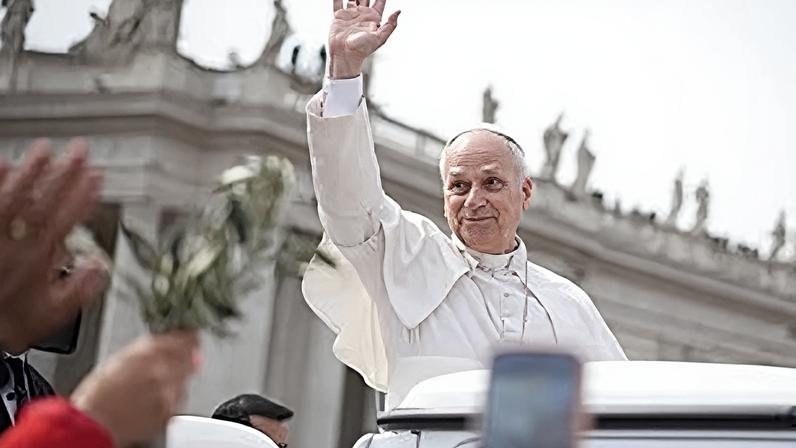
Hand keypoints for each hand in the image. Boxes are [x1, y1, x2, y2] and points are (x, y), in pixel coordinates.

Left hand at [0, 139, 104, 352]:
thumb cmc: (5, 323)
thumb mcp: (51, 317)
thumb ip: (78, 292)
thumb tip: (98, 269)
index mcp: (40, 261)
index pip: (69, 220)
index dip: (85, 197)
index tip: (98, 178)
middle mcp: (18, 243)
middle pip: (46, 201)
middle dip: (66, 174)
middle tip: (80, 151)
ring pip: (16, 197)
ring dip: (33, 171)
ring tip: (46, 149)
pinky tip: (3, 164)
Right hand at [71, 331, 200, 446]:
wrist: (92, 424)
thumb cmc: (98, 393)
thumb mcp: (121, 357)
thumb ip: (150, 348)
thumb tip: (171, 342)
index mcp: (150, 351)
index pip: (187, 338)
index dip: (189, 338)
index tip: (190, 338)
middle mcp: (163, 370)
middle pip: (190, 359)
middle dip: (182, 360)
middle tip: (166, 366)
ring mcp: (169, 392)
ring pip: (184, 381)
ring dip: (175, 382)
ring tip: (149, 389)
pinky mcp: (170, 412)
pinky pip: (178, 401)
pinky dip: (170, 400)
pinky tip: (149, 402)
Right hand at [329, 0, 399, 78]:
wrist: (345, 55)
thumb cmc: (363, 49)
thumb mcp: (380, 38)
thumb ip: (390, 25)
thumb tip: (399, 11)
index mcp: (373, 18)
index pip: (380, 1)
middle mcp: (362, 14)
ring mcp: (350, 14)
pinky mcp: (338, 16)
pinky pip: (337, 2)